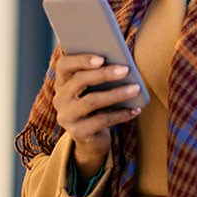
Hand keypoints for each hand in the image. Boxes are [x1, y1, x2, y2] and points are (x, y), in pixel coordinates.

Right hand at [52, 54, 141, 176]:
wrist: (92, 140)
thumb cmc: (98, 107)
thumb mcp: (95, 90)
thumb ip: (100, 75)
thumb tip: (122, 63)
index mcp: (62, 83)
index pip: (63, 65)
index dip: (81, 60)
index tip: (102, 57)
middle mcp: (60, 99)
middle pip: (79, 81)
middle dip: (104, 74)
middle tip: (125, 70)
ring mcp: (67, 117)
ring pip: (91, 101)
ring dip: (116, 94)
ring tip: (136, 88)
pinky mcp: (78, 133)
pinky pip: (101, 121)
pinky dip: (121, 114)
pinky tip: (135, 109)